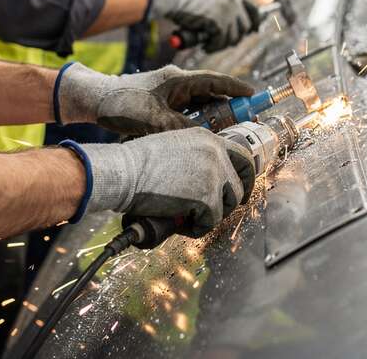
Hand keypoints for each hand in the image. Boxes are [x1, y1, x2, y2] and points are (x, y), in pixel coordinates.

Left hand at [55, 63, 253, 135]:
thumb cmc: (121, 103)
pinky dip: (196, 120)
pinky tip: (201, 134)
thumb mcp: (153, 119)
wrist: (94, 99)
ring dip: (212, 116)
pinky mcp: (160, 102)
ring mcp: (168, 92)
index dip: (236, 89)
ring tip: (228, 131)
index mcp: (178, 80)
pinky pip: (186, 110)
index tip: (254, 95)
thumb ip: (180, 128)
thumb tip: (204, 139)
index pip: (215, 82)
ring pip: (198, 104)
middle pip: (210, 94)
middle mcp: (176, 83)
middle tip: (246, 121)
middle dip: (229, 107)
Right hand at [82, 129, 256, 236]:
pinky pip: (211, 221)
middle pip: (240, 182)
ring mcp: (213, 175)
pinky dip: (197, 227)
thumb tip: (204, 179)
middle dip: (235, 199)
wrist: (125, 172)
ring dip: (212, 214)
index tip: (237, 188)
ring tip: (189, 217)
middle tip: (223, 210)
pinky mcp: (206, 198)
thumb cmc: (138, 162)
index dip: (241, 175)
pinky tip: (180, 224)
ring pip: (229, 204)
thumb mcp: (175, 145)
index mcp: (208, 138)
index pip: (241, 155)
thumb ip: (195, 156)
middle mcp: (216, 153)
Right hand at [146, 0, 259, 52]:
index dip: (255, 21)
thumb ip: (222, 5)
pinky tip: (204, 45)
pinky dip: (213, 47)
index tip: (254, 30)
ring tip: (209, 44)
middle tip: (222, 42)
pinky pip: (220, 42)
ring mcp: (228, 11)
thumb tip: (232, 26)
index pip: (252, 7)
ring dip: (221, 44)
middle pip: (245, 26)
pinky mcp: (219, 23)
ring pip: (233, 37)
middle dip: (235, 37)